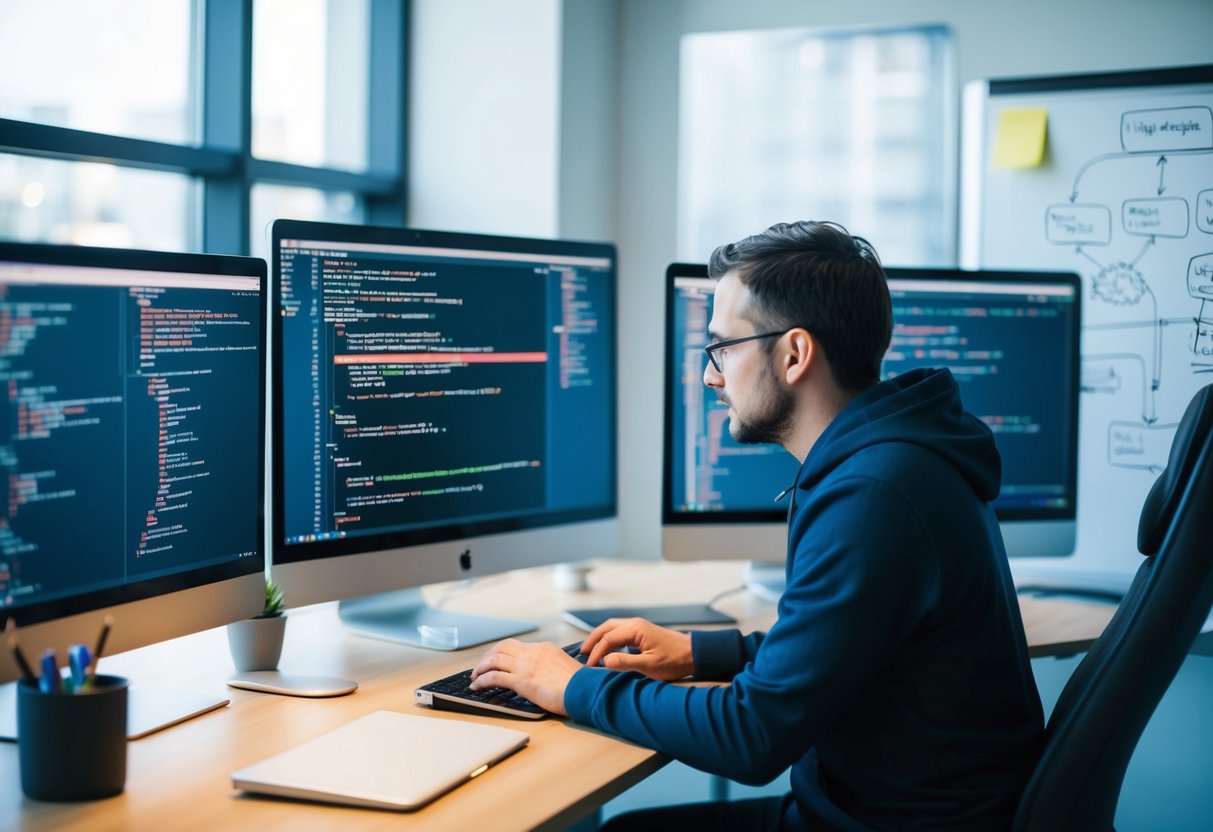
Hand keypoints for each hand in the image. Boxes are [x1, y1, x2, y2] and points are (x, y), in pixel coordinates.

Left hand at [468, 639, 582, 715]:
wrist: (584, 689)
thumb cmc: (580, 684)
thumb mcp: (565, 668)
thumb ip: (553, 668)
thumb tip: (548, 676)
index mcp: (544, 648)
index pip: (517, 646)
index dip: (502, 652)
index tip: (495, 660)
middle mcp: (532, 652)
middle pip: (502, 647)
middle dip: (487, 656)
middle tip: (480, 666)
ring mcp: (526, 665)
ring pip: (494, 659)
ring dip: (480, 667)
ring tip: (474, 677)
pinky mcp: (521, 680)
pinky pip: (493, 676)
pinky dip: (481, 680)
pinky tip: (476, 686)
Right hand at [581, 618, 692, 680]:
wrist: (693, 654)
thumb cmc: (674, 660)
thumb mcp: (649, 665)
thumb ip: (626, 662)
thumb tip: (605, 661)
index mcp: (635, 629)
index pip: (608, 639)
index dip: (596, 653)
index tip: (588, 666)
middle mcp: (635, 624)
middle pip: (606, 627)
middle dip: (592, 640)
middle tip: (581, 653)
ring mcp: (639, 626)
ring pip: (612, 627)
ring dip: (600, 637)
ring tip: (590, 650)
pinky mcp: (642, 632)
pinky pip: (619, 631)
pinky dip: (609, 638)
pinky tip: (607, 649)